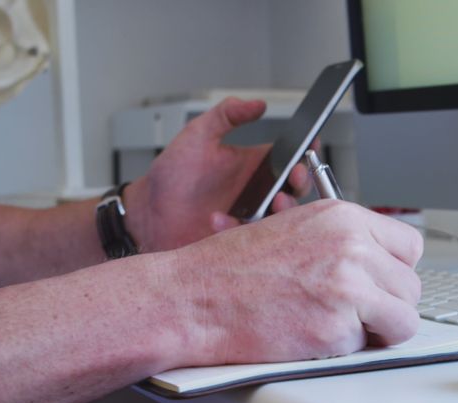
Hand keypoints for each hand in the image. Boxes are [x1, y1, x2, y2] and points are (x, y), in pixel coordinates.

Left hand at [122, 97, 312, 252]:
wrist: (147, 213)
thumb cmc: (172, 176)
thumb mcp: (198, 135)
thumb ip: (226, 115)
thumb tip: (257, 104)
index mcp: (254, 168)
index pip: (291, 159)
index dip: (306, 153)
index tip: (310, 146)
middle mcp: (257, 195)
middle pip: (296, 191)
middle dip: (302, 183)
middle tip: (293, 177)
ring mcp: (250, 221)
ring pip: (283, 220)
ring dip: (285, 211)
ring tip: (273, 203)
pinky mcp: (238, 243)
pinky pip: (253, 240)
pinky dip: (239, 230)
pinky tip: (217, 220)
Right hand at [169, 200, 423, 365]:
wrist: (195, 298)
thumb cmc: (231, 269)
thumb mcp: (295, 229)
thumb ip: (343, 241)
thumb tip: (380, 263)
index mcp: (342, 218)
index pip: (409, 245)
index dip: (395, 271)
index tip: (381, 283)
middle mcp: (352, 248)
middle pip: (411, 286)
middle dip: (388, 305)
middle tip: (353, 311)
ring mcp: (348, 289)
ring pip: (403, 320)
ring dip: (377, 330)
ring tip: (337, 324)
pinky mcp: (336, 329)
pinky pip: (369, 347)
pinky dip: (346, 349)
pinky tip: (312, 334)